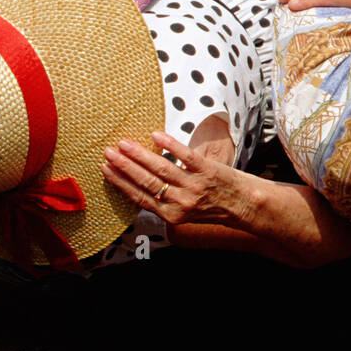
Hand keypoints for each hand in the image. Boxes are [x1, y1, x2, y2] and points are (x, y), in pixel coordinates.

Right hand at [102, 132, 254, 227]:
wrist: (245, 204)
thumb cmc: (213, 206)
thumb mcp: (185, 212)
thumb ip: (165, 201)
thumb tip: (139, 184)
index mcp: (172, 215)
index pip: (139, 197)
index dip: (120, 182)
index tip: (105, 168)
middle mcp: (181, 202)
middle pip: (145, 182)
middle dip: (124, 166)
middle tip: (108, 151)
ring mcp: (194, 186)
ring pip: (161, 169)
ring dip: (139, 155)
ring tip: (124, 143)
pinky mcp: (208, 170)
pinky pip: (185, 155)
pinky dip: (169, 145)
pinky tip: (155, 135)